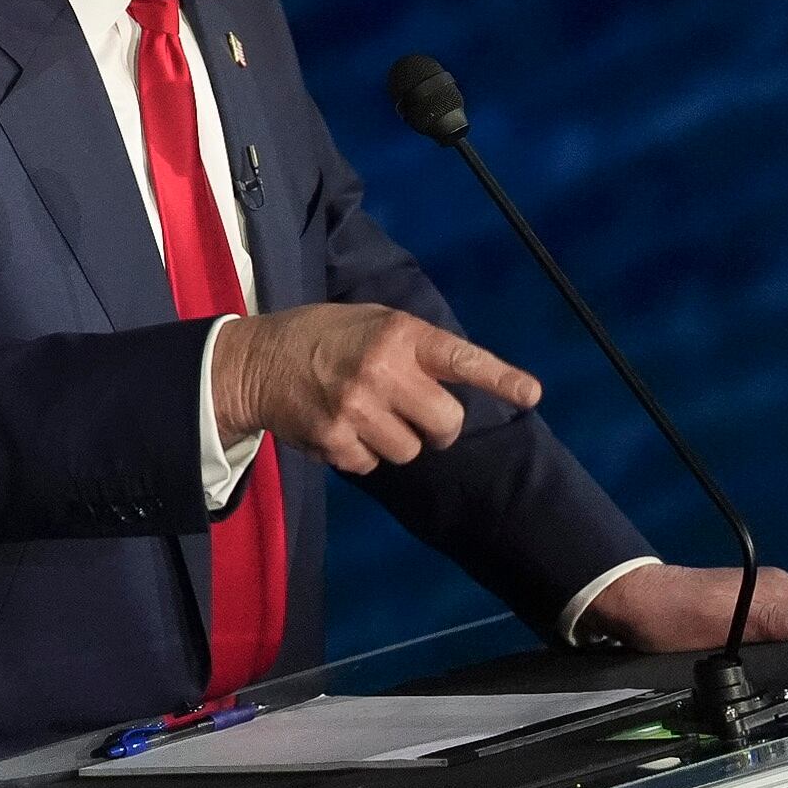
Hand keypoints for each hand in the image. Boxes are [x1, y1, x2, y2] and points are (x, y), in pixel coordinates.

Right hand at [212, 303, 540, 473]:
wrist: (256, 362)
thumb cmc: (324, 337)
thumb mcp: (373, 322)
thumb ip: (416, 348)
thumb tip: (460, 383)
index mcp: (398, 335)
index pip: (460, 359)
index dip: (500, 378)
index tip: (531, 394)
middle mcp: (382, 371)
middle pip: (445, 423)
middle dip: (439, 427)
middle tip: (420, 417)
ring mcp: (357, 409)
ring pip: (410, 451)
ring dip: (396, 441)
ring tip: (366, 415)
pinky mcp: (335, 441)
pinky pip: (373, 465)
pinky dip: (361, 454)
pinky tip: (341, 428)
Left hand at [581, 563, 787, 650]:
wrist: (633, 603)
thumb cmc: (674, 615)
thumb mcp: (722, 622)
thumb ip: (770, 621)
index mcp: (779, 590)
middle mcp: (777, 593)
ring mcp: (760, 602)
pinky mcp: (743, 614)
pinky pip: (780, 632)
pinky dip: (785, 652)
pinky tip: (772, 675)